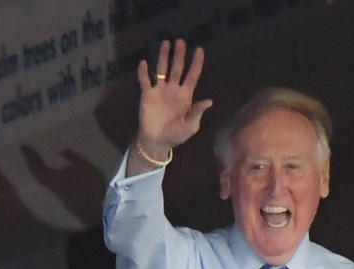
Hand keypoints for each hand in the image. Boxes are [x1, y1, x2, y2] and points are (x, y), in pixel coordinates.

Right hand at [130, 39, 212, 170]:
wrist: (157, 142)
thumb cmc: (176, 135)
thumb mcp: (191, 126)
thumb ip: (197, 112)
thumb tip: (209, 101)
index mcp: (186, 96)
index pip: (192, 75)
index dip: (196, 63)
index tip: (199, 49)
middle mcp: (173, 89)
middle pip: (177, 68)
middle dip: (179, 55)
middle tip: (180, 41)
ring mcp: (160, 91)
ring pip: (162, 70)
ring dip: (163, 57)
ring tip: (165, 43)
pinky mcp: (147, 95)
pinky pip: (145, 81)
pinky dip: (143, 72)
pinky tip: (144, 63)